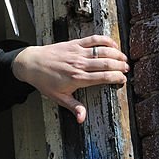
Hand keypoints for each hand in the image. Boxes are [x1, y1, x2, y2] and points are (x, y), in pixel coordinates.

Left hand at [12, 36, 128, 123]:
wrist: (31, 63)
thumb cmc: (45, 82)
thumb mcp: (59, 98)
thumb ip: (73, 107)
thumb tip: (82, 119)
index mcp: (77, 78)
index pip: (103, 77)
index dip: (117, 78)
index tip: (123, 80)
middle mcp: (79, 64)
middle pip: (106, 63)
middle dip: (120, 66)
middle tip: (127, 69)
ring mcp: (77, 52)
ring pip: (102, 51)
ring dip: (116, 54)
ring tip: (124, 59)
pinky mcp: (74, 43)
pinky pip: (93, 39)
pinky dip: (105, 40)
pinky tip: (113, 45)